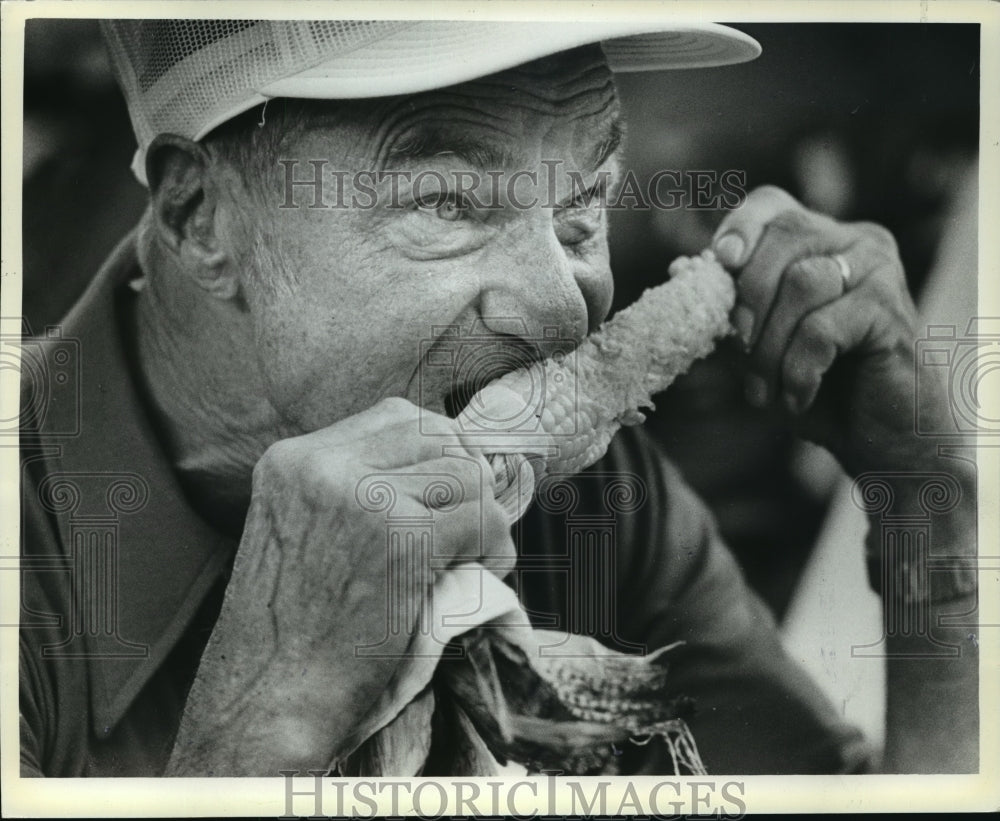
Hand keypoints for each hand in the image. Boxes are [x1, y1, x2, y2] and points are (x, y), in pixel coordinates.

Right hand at [166, 397, 514, 774]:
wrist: (269, 696)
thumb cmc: (292, 628)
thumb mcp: (300, 530)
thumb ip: (352, 488)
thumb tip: (444, 462)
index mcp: (294, 459)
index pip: (395, 416)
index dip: (438, 448)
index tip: (452, 489)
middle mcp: (323, 466)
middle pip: (436, 435)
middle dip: (466, 477)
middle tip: (468, 524)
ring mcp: (362, 499)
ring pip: (466, 474)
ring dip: (482, 516)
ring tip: (471, 555)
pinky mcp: (401, 539)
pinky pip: (483, 518)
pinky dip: (495, 547)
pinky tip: (479, 572)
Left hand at [712, 185, 934, 475]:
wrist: (880, 436)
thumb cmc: (819, 385)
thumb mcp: (761, 343)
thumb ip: (731, 307)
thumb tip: (682, 271)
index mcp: (822, 239)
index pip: (772, 204)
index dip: (740, 226)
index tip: (720, 261)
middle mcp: (857, 242)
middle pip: (783, 239)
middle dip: (747, 301)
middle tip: (737, 352)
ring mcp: (880, 271)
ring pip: (802, 283)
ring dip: (769, 346)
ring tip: (765, 390)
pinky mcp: (890, 311)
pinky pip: (822, 328)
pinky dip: (797, 369)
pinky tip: (797, 397)